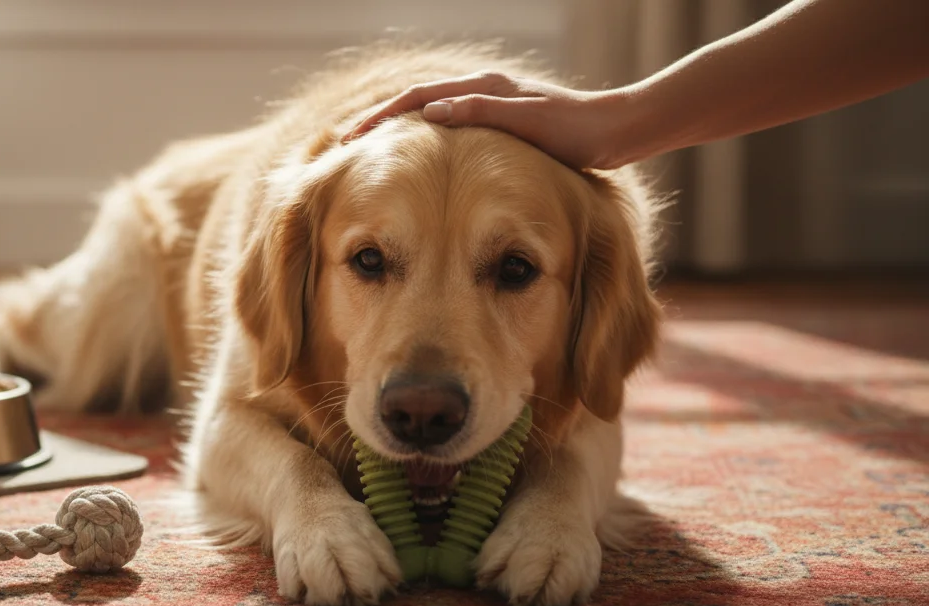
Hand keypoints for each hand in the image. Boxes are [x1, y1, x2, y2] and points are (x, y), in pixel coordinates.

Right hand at [342, 71, 634, 170]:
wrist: (617, 132)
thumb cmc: (575, 130)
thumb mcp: (527, 121)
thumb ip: (480, 113)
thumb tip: (431, 114)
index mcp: (483, 87)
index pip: (417, 98)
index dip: (382, 117)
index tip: (352, 137)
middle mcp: (482, 91)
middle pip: (417, 102)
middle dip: (381, 121)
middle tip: (347, 144)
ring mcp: (490, 106)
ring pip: (431, 114)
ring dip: (400, 129)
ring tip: (372, 152)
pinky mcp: (501, 123)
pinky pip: (450, 127)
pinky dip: (425, 138)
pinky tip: (419, 158)